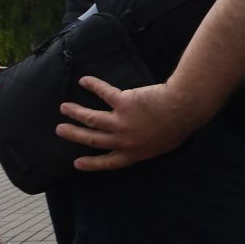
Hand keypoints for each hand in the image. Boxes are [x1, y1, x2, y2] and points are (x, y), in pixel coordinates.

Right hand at [56, 77, 204, 170]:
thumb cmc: (180, 126)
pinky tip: (85, 80)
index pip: (109, 162)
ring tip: (64, 107)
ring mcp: (122, 121)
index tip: (76, 163)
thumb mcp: (163, 145)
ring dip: (75, 112)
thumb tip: (141, 142)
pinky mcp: (123, 102)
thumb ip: (147, 145)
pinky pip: (103, 92)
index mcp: (135, 152)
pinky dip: (93, 85)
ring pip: (91, 118)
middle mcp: (124, 140)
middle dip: (74, 135)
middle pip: (93, 139)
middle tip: (60, 130)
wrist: (184, 109)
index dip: (92, 164)